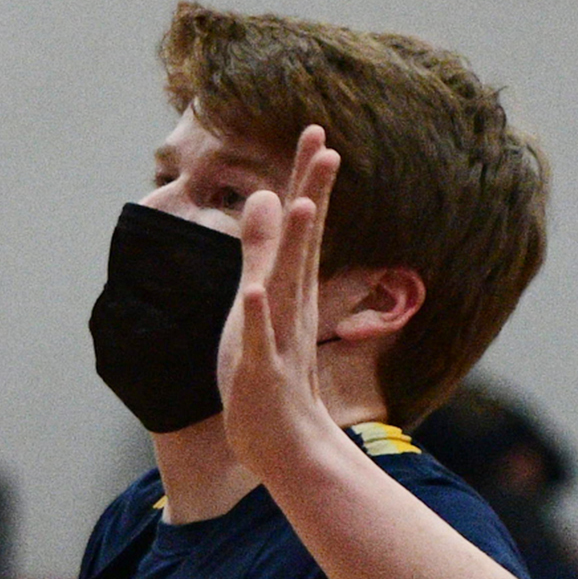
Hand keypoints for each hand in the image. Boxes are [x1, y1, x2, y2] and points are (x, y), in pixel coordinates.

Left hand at [218, 126, 346, 486]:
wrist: (287, 446)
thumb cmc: (270, 372)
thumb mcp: (260, 302)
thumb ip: (262, 252)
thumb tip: (270, 198)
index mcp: (289, 289)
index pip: (301, 227)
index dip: (308, 180)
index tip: (316, 132)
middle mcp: (290, 306)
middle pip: (303, 242)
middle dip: (312, 193)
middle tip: (325, 145)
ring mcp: (278, 337)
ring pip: (286, 285)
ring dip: (294, 245)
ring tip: (301, 202)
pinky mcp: (261, 372)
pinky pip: (257, 340)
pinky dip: (255, 315)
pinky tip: (252, 290)